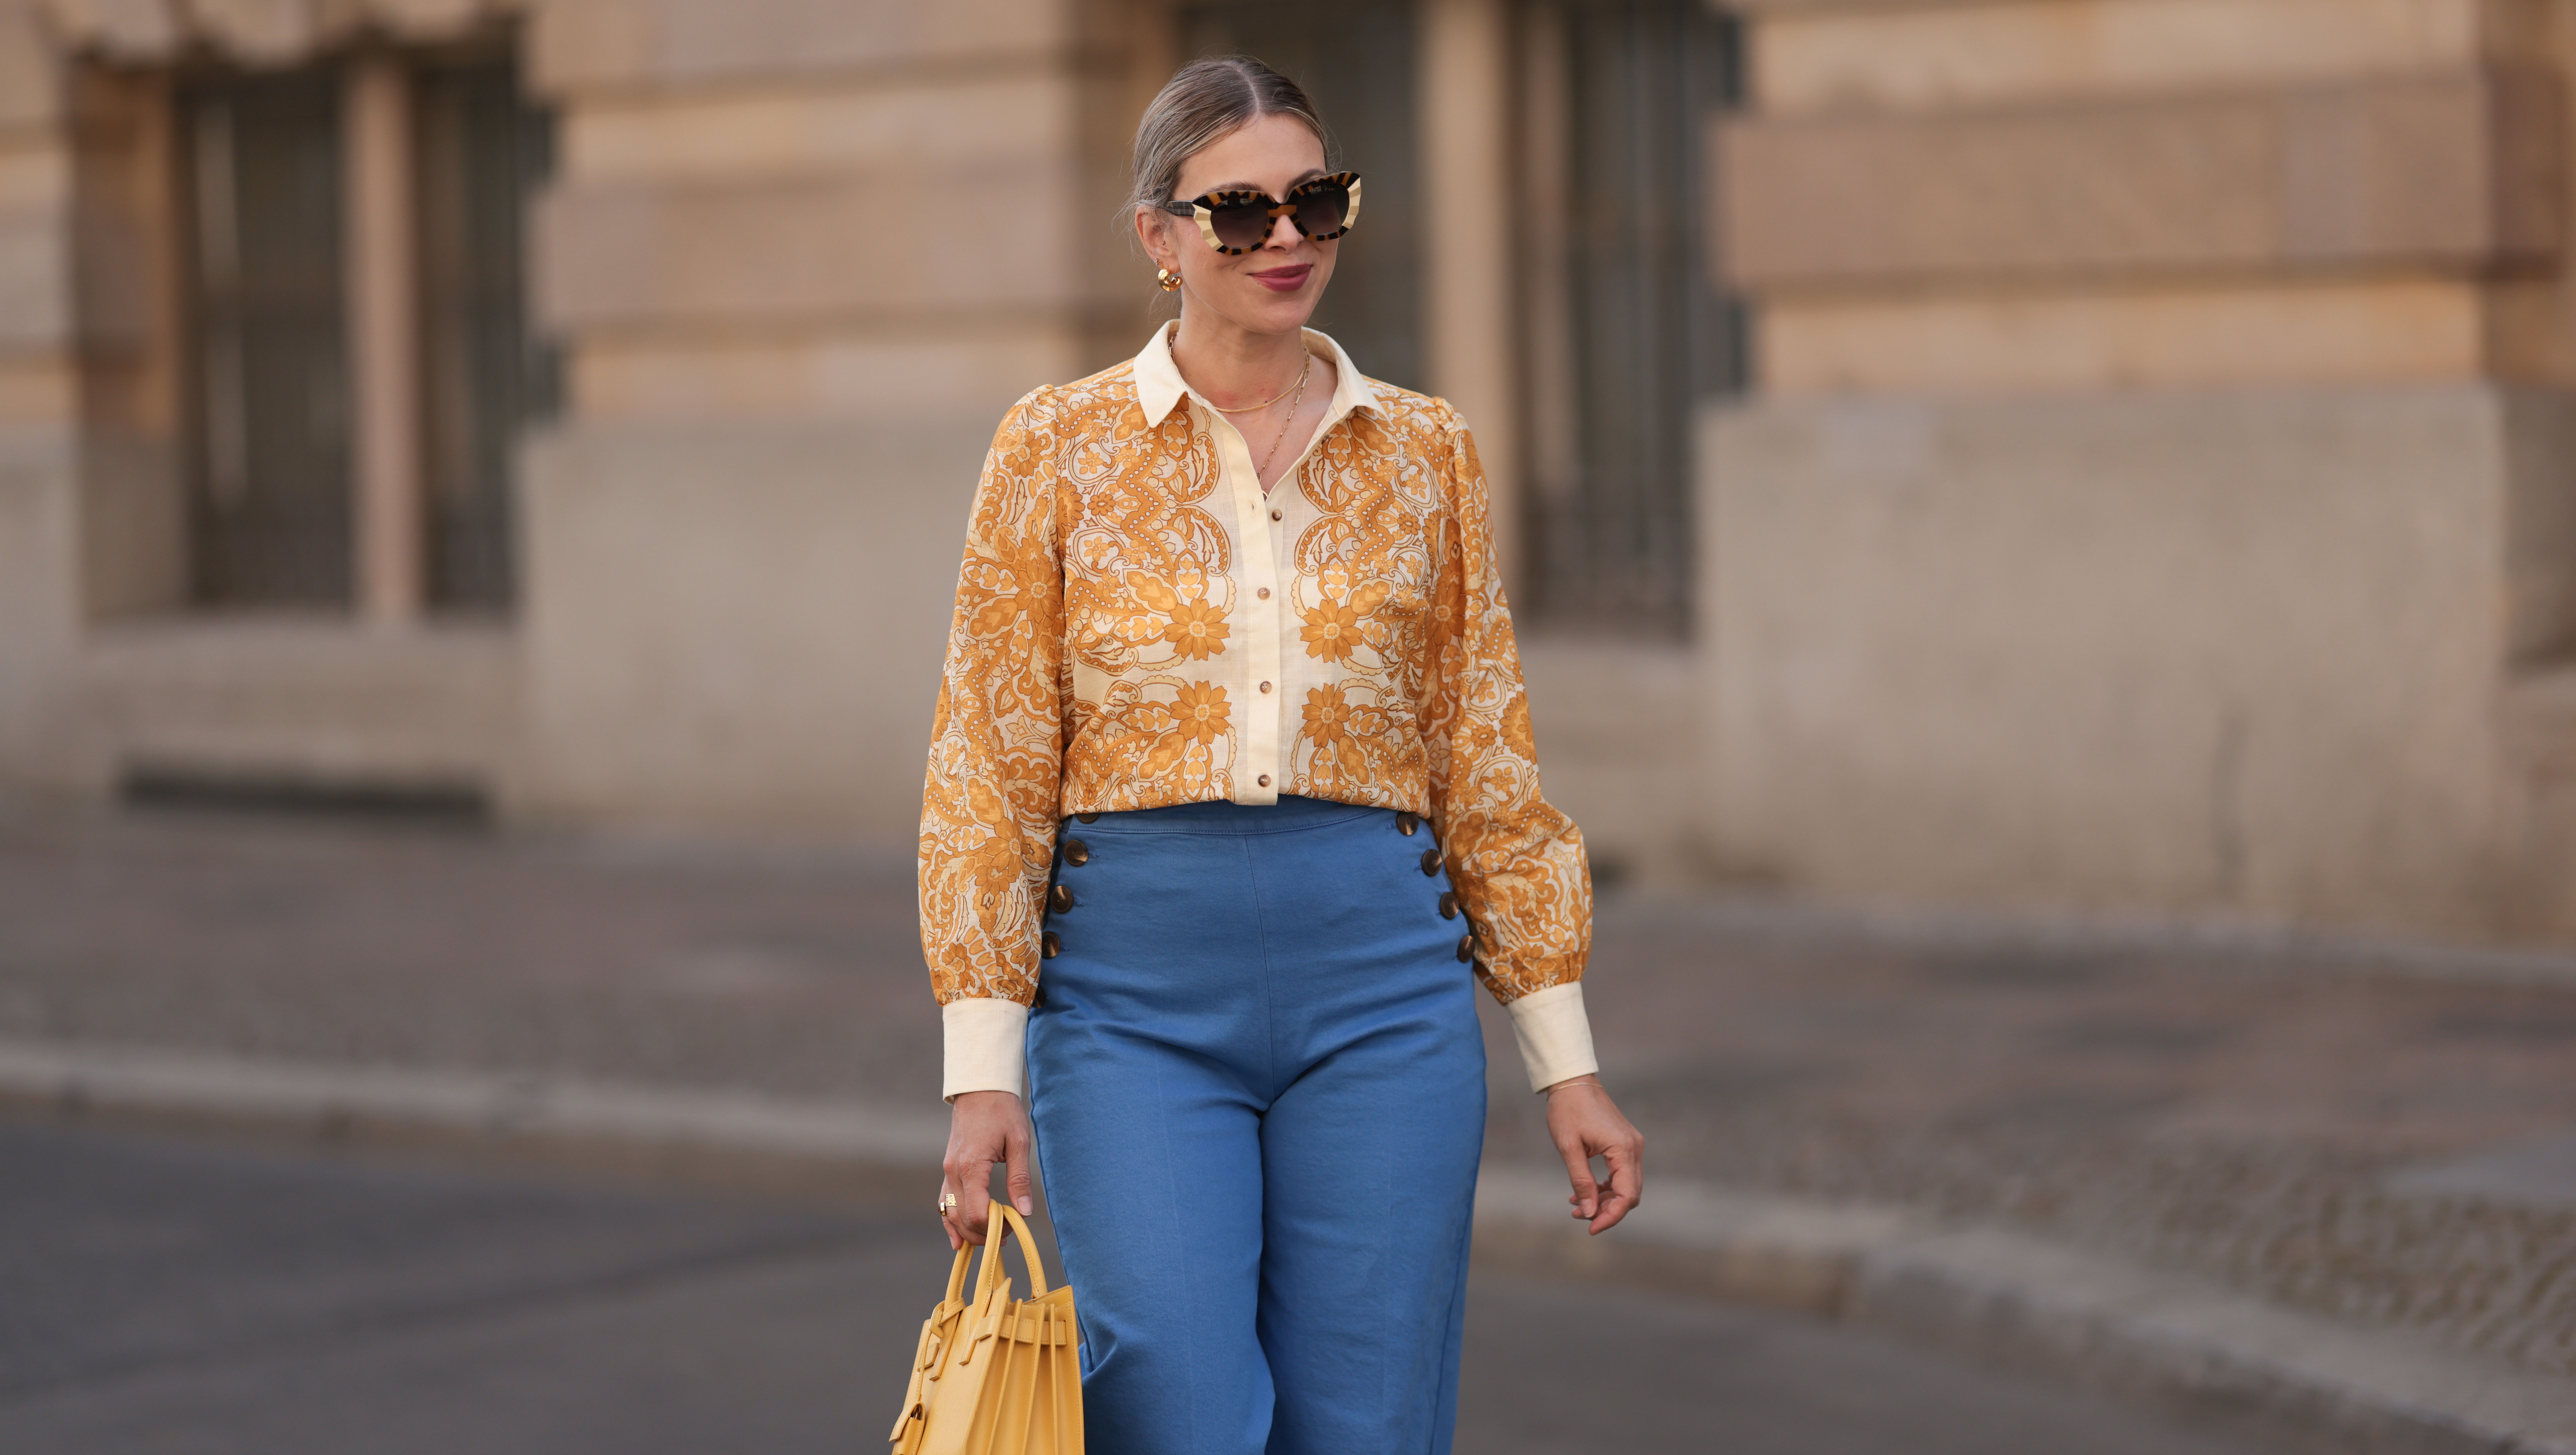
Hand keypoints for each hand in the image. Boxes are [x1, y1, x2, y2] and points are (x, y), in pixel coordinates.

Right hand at [941, 1090, 1034, 1248]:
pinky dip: (950, 1220)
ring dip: (966, 1231)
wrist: (980, 1088)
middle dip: (982, 1234)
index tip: (1013, 1226)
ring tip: (987, 1241)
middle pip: (962, 1218)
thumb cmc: (1002, 1111)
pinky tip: (957, 1238)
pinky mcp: (948, 1168)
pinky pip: (944, 1201)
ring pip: (949, 1212)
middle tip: (1005, 1237)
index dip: (994, 1227)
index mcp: (972, 1166)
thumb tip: (1025, 1211)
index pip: (977, 1212)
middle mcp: (954, 1171)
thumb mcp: (1019, 1142)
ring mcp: (948, 1170)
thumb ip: (1020, 1178)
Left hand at [1543, 1075, 1642, 1233]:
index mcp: (1623, 1149)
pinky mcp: (1624, 1143)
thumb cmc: (1567, 1110)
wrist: (1573, 1081)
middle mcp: (1634, 1148)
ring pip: (1627, 1186)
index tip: (1590, 1228)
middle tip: (1578, 1215)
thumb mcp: (1569, 1148)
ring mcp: (1632, 1145)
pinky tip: (1585, 1191)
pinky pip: (1622, 1174)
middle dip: (1606, 1210)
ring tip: (1576, 1205)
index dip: (1611, 1216)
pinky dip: (1606, 1186)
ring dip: (1605, 1200)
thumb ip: (1581, 1181)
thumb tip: (1590, 1211)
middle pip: (1630, 1194)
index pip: (1627, 1195)